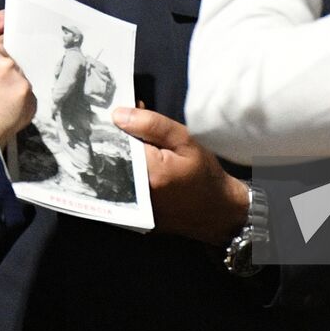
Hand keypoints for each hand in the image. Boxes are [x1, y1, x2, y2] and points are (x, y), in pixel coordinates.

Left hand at [113, 106, 248, 245]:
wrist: (218, 210)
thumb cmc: (205, 172)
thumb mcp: (185, 139)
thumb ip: (152, 125)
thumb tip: (117, 115)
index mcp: (148, 171)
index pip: (116, 141)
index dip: (117, 127)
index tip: (121, 117)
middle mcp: (135, 192)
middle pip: (112, 159)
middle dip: (117, 142)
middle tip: (133, 134)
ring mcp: (133, 207)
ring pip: (114, 174)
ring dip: (120, 159)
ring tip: (139, 151)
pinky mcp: (133, 216)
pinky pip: (121, 188)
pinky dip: (125, 176)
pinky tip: (140, 169)